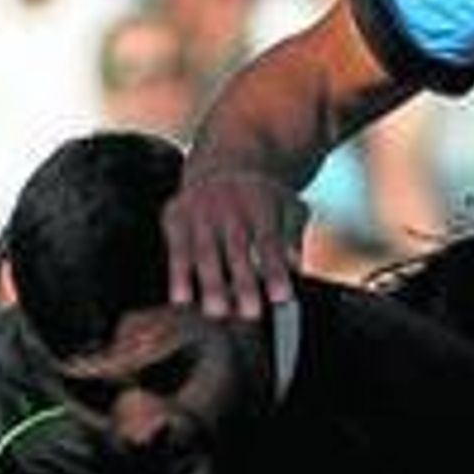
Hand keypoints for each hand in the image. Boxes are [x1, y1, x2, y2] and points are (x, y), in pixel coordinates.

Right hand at [162, 160, 307, 318]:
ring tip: (216, 312)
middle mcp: (229, 204)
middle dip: (243, 282)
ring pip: (204, 251)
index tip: (281, 297)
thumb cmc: (263, 197)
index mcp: (261, 203)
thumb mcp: (287, 206)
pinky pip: (176, 250)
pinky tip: (182, 299)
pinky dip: (178, 275)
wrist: (224, 160)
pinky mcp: (176, 216)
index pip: (269, 240)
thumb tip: (297, 267)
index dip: (275, 269)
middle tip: (250, 314)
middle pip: (237, 248)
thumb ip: (293, 236)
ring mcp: (200, 209)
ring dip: (209, 283)